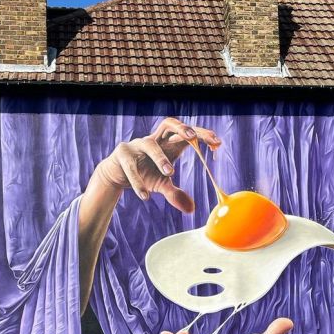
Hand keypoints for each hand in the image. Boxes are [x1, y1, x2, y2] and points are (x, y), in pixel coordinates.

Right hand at [94, 117, 220, 212]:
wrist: (116, 175)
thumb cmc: (144, 175)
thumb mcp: (161, 184)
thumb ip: (175, 194)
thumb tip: (191, 209)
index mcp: (167, 144)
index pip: (186, 133)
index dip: (201, 134)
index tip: (217, 142)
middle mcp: (154, 140)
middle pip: (168, 124)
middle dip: (182, 128)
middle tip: (193, 138)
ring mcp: (136, 145)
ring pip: (150, 144)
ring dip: (160, 158)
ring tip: (170, 173)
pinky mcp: (122, 154)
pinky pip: (131, 166)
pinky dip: (138, 181)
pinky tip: (145, 195)